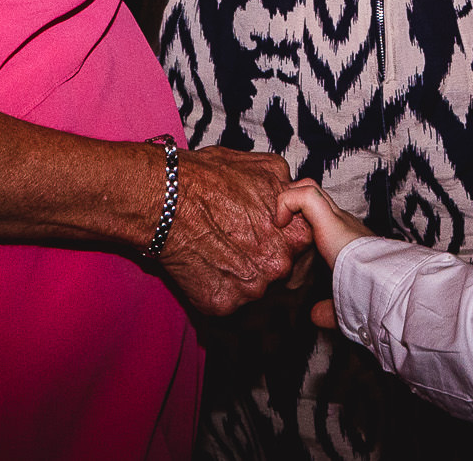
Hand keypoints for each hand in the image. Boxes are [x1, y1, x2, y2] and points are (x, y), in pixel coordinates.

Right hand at [156, 145, 316, 315]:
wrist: (166, 198)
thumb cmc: (211, 178)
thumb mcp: (266, 168)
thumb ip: (291, 189)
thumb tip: (297, 195)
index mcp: (297, 234)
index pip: (306, 249)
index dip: (287, 241)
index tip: (270, 234)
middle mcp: (280, 266)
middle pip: (281, 271)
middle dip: (264, 259)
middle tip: (238, 240)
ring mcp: (251, 289)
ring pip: (252, 287)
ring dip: (240, 275)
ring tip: (217, 249)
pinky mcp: (222, 304)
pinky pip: (226, 300)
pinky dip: (216, 286)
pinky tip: (203, 263)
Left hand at [278, 179, 373, 328]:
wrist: (388, 288)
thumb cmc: (373, 296)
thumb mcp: (345, 302)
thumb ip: (330, 308)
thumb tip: (315, 315)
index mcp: (346, 239)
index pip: (320, 218)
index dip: (300, 221)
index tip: (285, 241)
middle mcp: (343, 223)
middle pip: (313, 196)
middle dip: (291, 203)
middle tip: (277, 224)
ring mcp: (338, 217)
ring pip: (309, 187)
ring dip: (288, 198)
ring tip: (277, 221)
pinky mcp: (332, 218)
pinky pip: (305, 195)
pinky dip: (288, 201)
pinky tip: (280, 222)